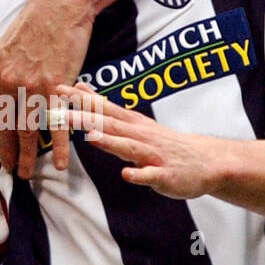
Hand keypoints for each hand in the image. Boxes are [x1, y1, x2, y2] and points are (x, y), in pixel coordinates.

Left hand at [0, 0, 93, 178]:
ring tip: (27, 174)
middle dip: (8, 153)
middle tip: (10, 171)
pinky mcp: (55, 87)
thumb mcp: (6, 44)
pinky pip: (57, 123)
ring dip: (28, 156)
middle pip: (5, 126)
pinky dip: (60, 147)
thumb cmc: (35, 21)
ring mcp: (31, 86)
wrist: (60, 5)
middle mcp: (7, 82)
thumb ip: (1, 68)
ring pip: (27, 130)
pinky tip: (61, 164)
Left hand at [57, 83, 221, 199]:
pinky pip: (151, 175)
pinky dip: (139, 175)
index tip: (58, 89)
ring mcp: (154, 155)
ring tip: (91, 137)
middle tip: (62, 112)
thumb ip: (107, 109)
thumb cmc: (164, 143)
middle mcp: (141, 136)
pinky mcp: (165, 175)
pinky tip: (127, 175)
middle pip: (110, 125)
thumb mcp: (134, 122)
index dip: (80, 99)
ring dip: (110, 142)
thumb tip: (81, 90)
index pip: (103, 108)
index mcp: (132, 124)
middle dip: (85, 118)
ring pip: (129, 147)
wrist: (206, 161)